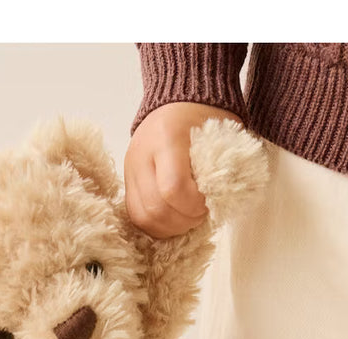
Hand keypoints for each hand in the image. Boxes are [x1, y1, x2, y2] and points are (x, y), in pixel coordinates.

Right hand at [124, 102, 243, 237]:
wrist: (178, 102)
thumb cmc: (204, 119)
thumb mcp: (220, 136)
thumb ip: (219, 168)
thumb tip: (218, 204)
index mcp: (166, 137)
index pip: (173, 189)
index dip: (193, 206)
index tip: (207, 202)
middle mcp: (141, 154)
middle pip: (155, 209)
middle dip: (183, 220)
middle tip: (200, 213)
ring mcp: (130, 169)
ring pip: (143, 217)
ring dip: (170, 227)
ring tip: (188, 217)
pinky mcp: (127, 181)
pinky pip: (136, 216)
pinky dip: (157, 224)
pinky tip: (175, 218)